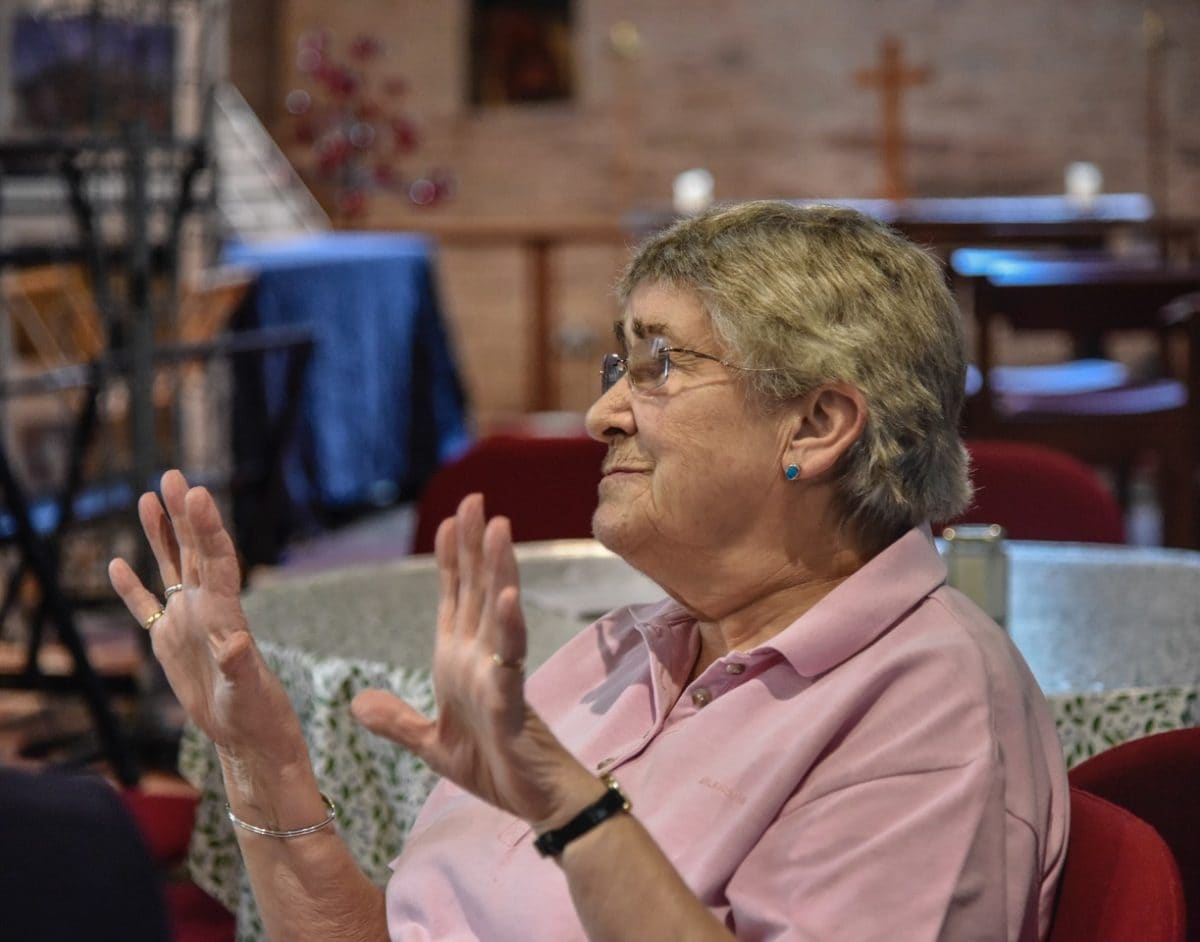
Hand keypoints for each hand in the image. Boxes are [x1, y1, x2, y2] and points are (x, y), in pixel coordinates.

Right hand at [108, 470, 308, 773]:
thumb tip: (237, 643)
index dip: (208, 526)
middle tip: (171, 475)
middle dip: (183, 514)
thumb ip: (241, 665)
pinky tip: (116, 564)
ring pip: (171, 568)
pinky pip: (147, 607)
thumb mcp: (248, 689)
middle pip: (194, 550)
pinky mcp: (170, 642)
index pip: (217, 558)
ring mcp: (187, 621)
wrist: (245, 733)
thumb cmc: (255, 711)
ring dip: (161, 535)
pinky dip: (132, 588)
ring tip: (148, 498)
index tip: (198, 493)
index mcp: (226, 612)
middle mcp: (207, 608)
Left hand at [351, 495, 598, 829]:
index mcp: (458, 662)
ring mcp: (498, 674)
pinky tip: (505, 598)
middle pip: (475, 590)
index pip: (453, 599)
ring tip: (497, 527)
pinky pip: (509, 658)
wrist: (534, 802)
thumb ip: (397, 722)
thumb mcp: (430, 745)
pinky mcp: (512, 700)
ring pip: (496, 611)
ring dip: (496, 569)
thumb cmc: (494, 767)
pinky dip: (507, 627)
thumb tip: (357, 702)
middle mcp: (479, 658)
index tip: (449, 520)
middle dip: (473, 544)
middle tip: (474, 499)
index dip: (450, 560)